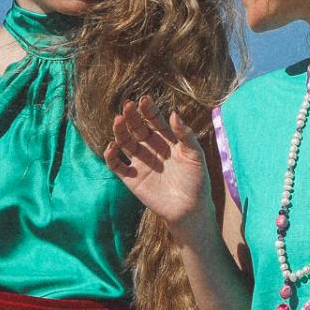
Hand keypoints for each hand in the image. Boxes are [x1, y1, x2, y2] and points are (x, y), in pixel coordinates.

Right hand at [106, 99, 210, 235]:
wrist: (190, 210)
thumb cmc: (197, 181)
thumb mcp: (195, 156)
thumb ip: (186, 136)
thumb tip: (174, 114)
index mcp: (168, 141)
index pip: (155, 121)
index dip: (149, 111)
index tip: (144, 99)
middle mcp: (152, 149)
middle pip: (138, 128)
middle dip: (132, 117)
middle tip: (127, 106)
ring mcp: (140, 163)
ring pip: (126, 143)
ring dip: (120, 131)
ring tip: (117, 120)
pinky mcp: (132, 178)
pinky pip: (117, 165)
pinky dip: (111, 156)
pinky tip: (111, 147)